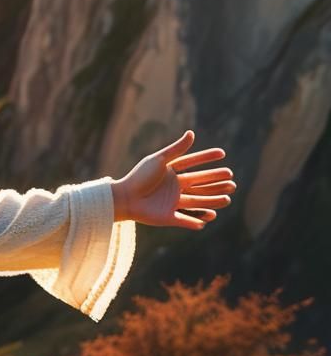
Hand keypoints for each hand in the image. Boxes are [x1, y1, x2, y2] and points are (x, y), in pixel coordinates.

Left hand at [112, 130, 234, 229]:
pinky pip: (185, 221)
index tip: (222, 153)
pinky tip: (209, 218)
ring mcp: (172, 203)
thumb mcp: (158, 160)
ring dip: (212, 201)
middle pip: (200, 185)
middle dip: (216, 183)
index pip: (193, 164)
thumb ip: (176, 149)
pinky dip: (195, 222)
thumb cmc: (139, 177)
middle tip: (232, 181)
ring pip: (197, 203)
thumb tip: (192, 133)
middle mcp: (174, 188)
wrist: (124, 197)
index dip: (206, 158)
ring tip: (227, 199)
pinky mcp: (168, 217)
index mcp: (171, 173)